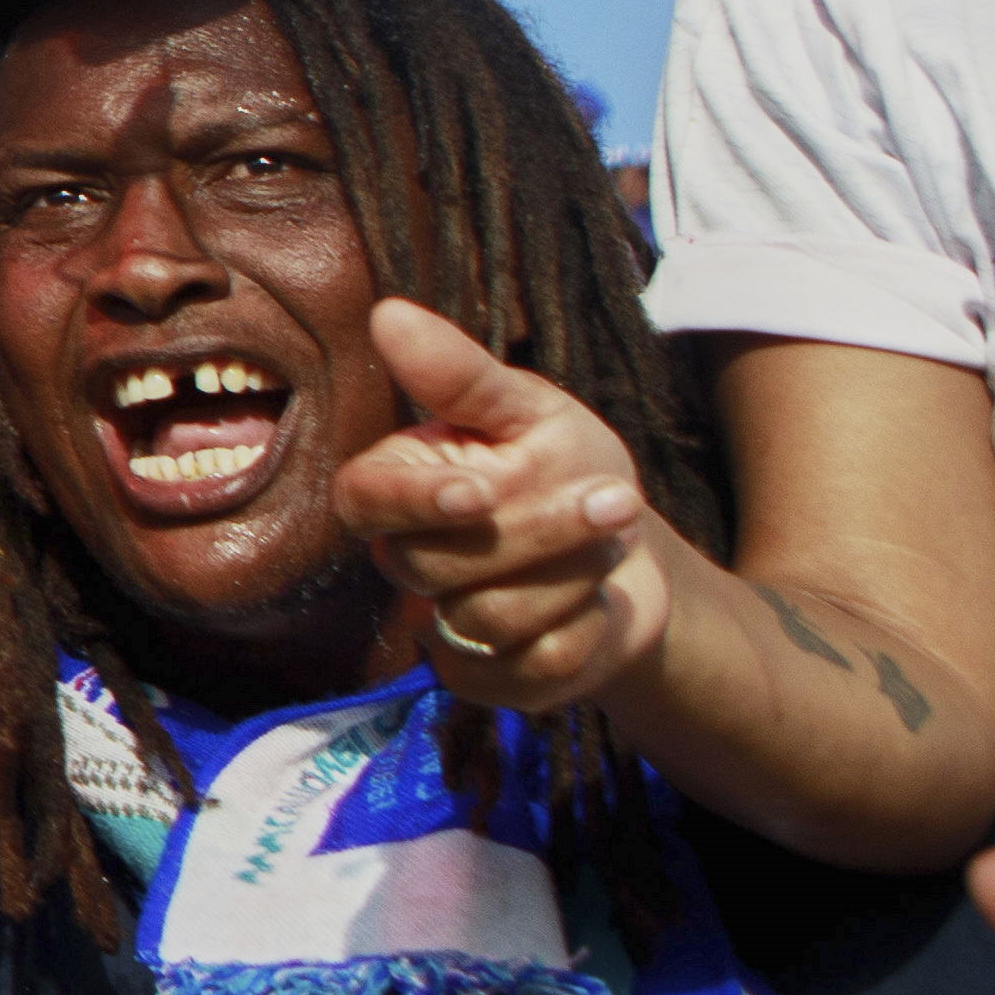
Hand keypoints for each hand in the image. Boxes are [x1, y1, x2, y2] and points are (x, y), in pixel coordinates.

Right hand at [329, 298, 668, 713]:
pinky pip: (530, 669)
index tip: (480, 490)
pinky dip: (586, 630)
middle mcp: (405, 561)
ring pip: (490, 621)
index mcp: (396, 487)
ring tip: (610, 542)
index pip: (366, 500)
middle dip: (542, 530)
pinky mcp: (490, 682)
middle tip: (614, 498)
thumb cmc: (564, 464)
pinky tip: (599, 603)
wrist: (627, 550)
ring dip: (574, 577)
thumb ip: (460, 375)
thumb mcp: (528, 410)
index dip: (416, 500)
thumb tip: (387, 312)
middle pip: (440, 566)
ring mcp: (442, 628)